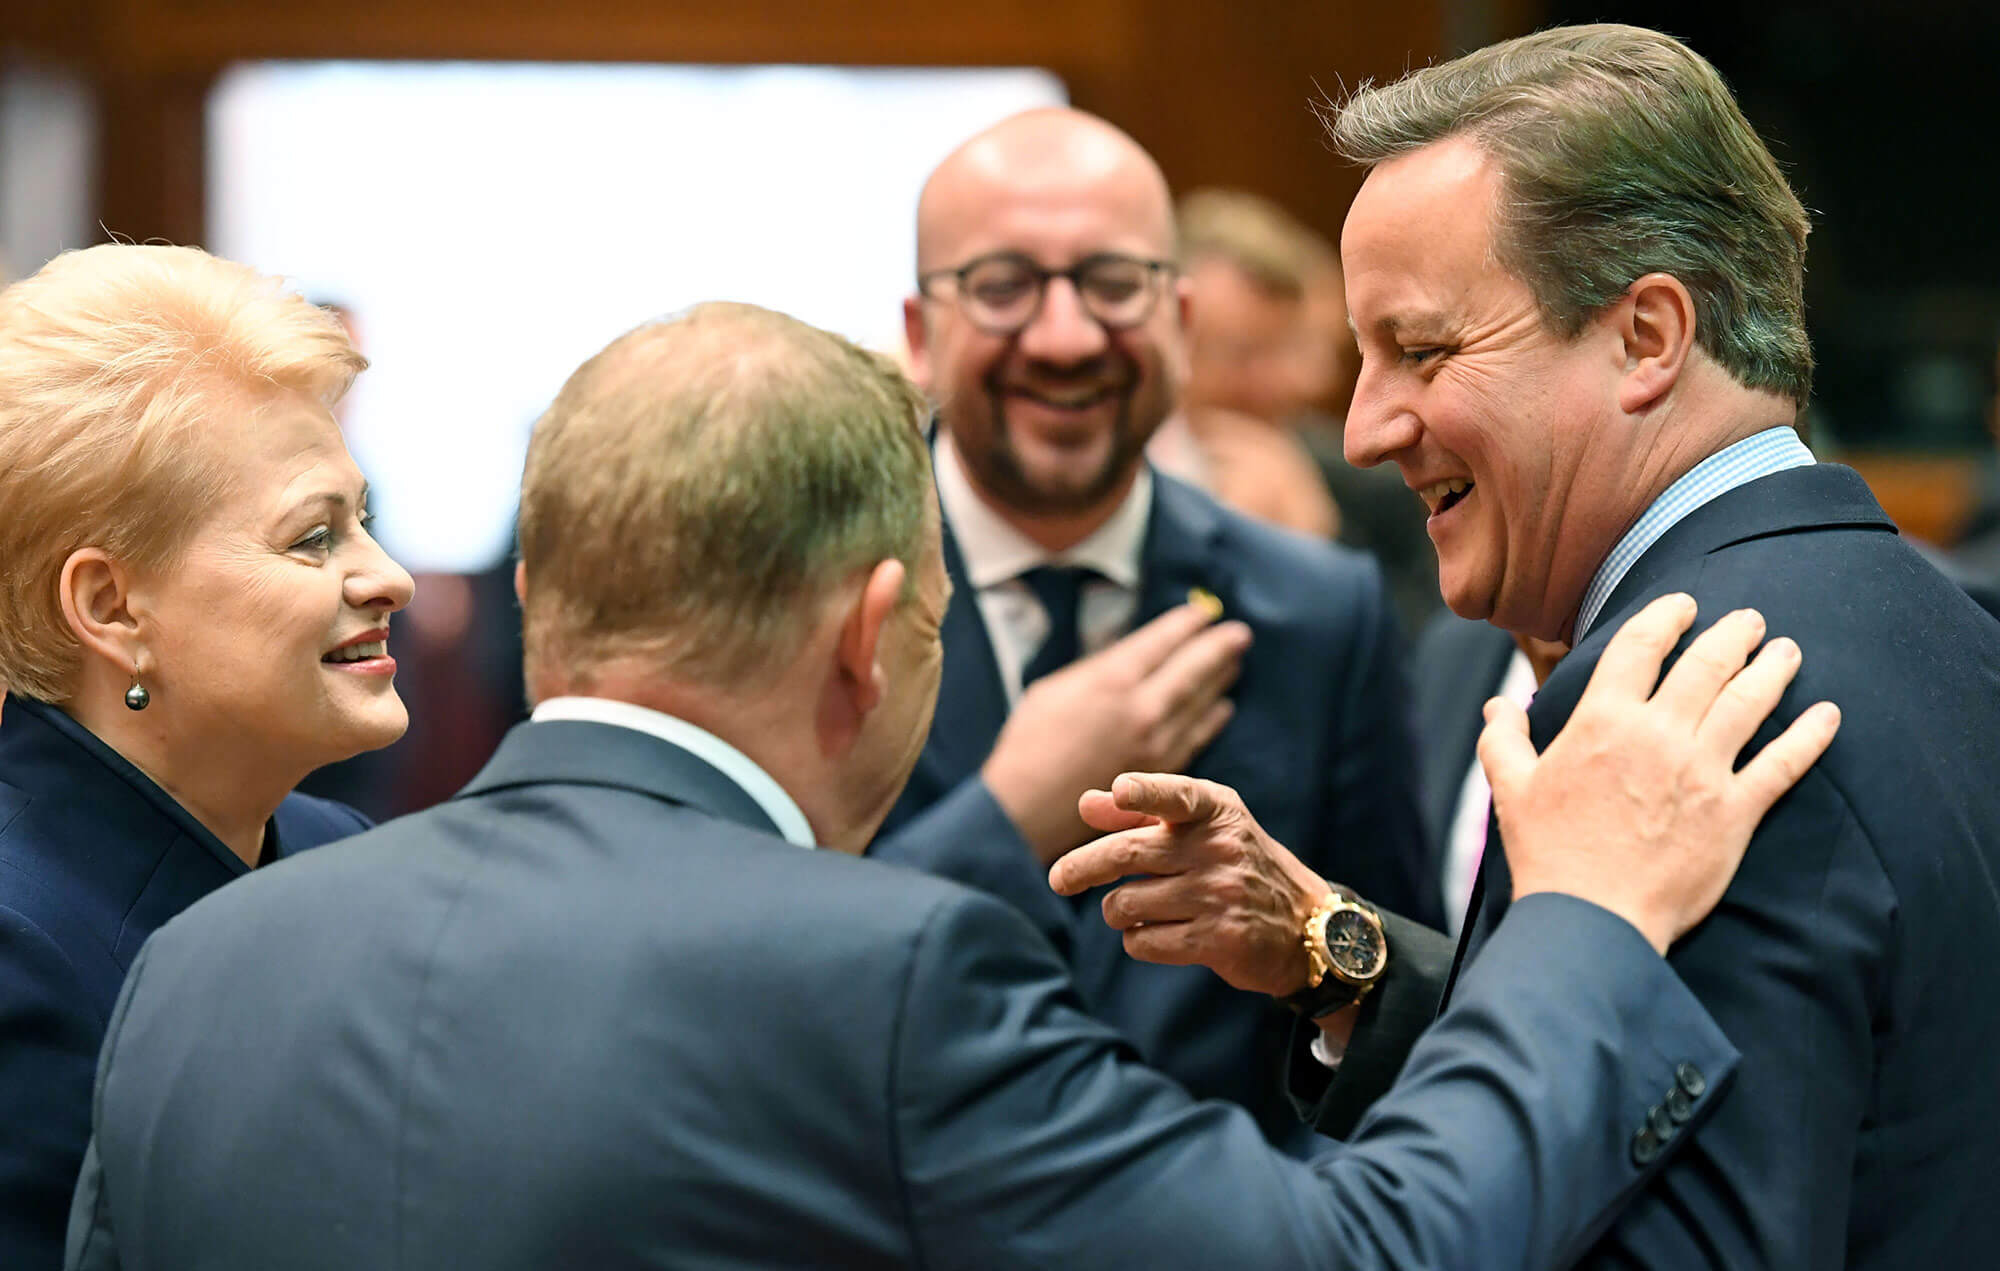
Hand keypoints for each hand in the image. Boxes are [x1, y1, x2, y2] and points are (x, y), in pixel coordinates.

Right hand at [983, 603, 1249, 864]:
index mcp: (1111, 680)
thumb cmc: (1029, 745)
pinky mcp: (1158, 771)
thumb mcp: (1052, 689)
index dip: (1184, 625)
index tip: (1201, 612)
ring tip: (1235, 662)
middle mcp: (1140, 708)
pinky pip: (1195, 737)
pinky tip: (1222, 707)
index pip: (1160, 642)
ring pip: (1199, 703)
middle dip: (1217, 648)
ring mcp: (1154, 742)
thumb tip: (1127, 652)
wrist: (1025, 809)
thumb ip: (1094, 668)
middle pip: (1191, 670)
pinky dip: (1211, 719)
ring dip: (1220, 679)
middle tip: (1240, 634)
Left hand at [1047, 773, 1327, 996]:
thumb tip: (1086, 804)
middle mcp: (1220, 848)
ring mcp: (1221, 895)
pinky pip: (1144, 941)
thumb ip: (1142, 811)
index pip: (1178, 795)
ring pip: (1127, 903)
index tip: (1120, 791)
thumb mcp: (1201, 827)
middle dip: (1081, 868)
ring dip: (1117, 911)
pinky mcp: (1219, 939)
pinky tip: (1155, 933)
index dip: (1146, 792)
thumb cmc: (1236, 864)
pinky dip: (1137, 939)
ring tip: (1135, 909)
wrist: (1304, 924)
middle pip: (1126, 855)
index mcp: (1216, 811)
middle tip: (1059, 880)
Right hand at [1485, 593, 1840, 953]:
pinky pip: (1783, 764)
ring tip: (1788, 650)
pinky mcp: (1735, 812)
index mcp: (1603, 720)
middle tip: (1750, 620)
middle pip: (1707, 663)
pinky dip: (1811, 736)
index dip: (1666, 616)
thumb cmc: (1548, 852)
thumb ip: (1505, 739)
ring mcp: (1702, 771)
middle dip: (1733, 633)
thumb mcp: (1511, 788)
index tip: (1684, 605)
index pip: (1641, 645)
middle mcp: (1658, 734)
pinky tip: (1828, 715)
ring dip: (1774, 668)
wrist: (1591, 918)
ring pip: (1749, 701)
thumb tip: (1499, 705)